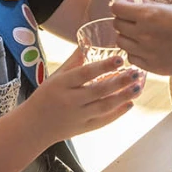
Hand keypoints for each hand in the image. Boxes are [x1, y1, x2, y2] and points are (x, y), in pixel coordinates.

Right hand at [26, 49, 141, 142]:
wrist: (33, 127)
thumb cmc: (44, 97)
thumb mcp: (55, 76)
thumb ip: (73, 62)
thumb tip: (87, 42)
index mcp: (62, 84)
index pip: (85, 73)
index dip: (103, 66)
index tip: (120, 59)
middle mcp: (70, 101)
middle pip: (98, 91)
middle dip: (119, 82)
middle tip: (135, 73)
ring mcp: (78, 116)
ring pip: (104, 107)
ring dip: (123, 97)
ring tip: (137, 88)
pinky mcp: (83, 128)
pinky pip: (103, 121)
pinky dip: (118, 113)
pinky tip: (129, 104)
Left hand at [111, 0, 171, 74]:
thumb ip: (153, 7)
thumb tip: (138, 4)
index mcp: (150, 15)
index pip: (117, 9)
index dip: (121, 4)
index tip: (129, 3)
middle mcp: (144, 35)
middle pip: (117, 25)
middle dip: (125, 19)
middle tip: (136, 17)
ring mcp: (148, 54)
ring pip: (122, 43)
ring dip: (128, 36)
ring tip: (142, 33)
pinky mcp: (155, 68)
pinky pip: (133, 59)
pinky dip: (136, 52)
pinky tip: (148, 47)